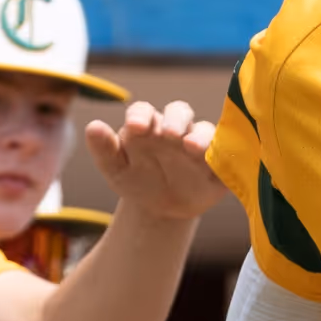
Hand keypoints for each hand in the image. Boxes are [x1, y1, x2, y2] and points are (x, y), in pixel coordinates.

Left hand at [84, 99, 220, 219]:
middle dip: (175, 119)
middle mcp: (176, 128)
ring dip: (201, 136)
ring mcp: (201, 144)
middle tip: (169, 134)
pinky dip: (227, 156)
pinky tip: (221, 164)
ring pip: (206, 131)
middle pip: (179, 111)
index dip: (140, 115)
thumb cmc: (137, 182)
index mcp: (147, 125)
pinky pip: (228, 155)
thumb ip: (104, 149)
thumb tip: (93, 126)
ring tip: (193, 149)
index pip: (144, 111)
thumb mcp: (115, 169)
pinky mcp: (219, 163)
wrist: (162, 209)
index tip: (135, 128)